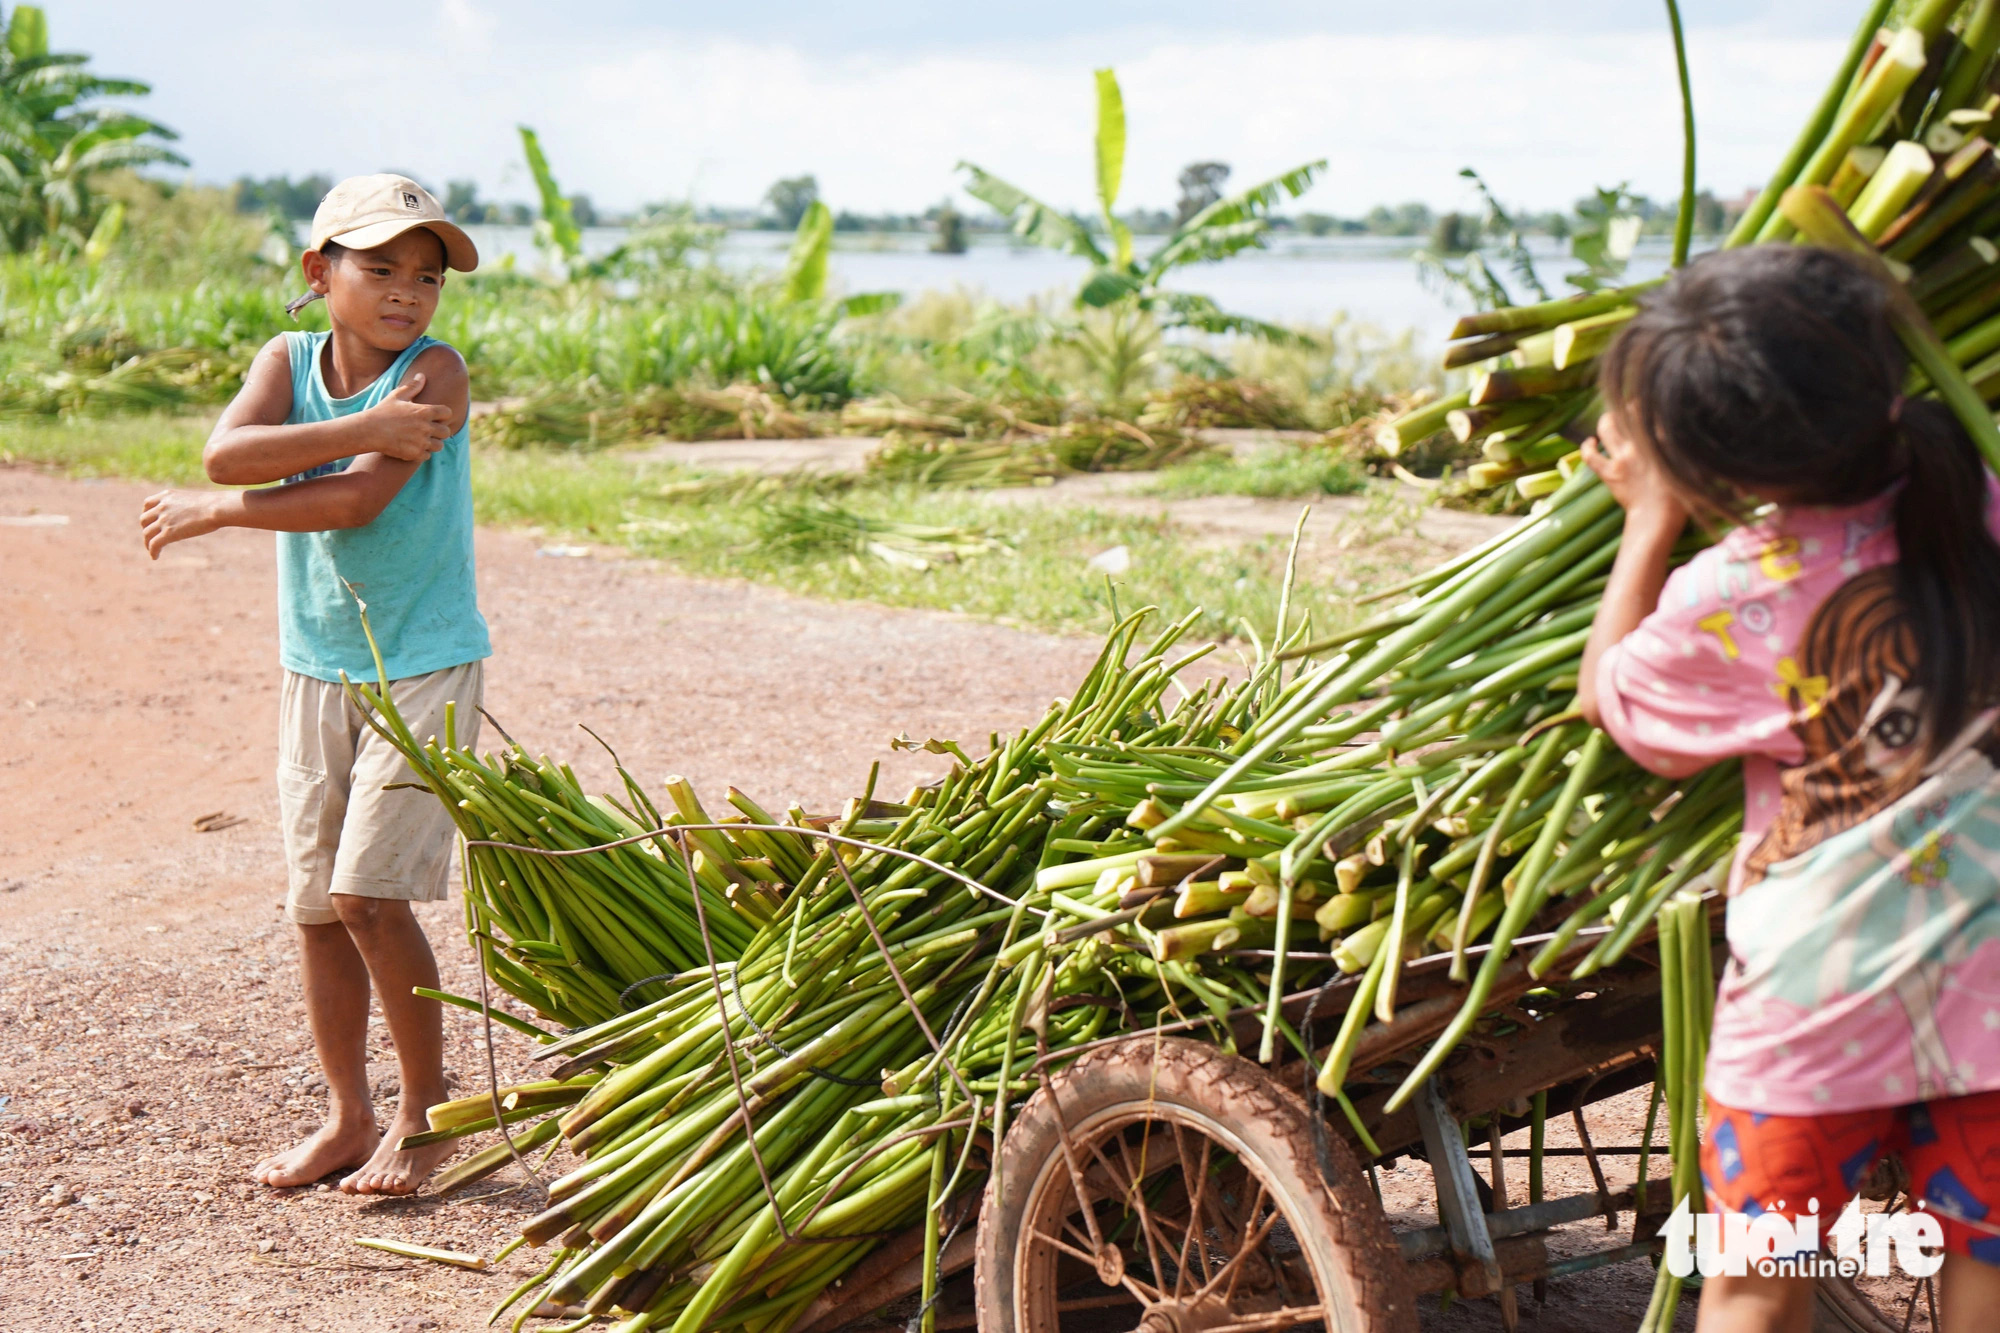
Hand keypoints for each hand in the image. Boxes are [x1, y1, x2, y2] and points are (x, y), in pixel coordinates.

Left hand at [140, 489, 227, 558]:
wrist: (217, 508)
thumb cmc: (214, 504)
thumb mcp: (193, 500)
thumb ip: (184, 506)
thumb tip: (189, 515)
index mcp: (167, 495)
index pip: (147, 504)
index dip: (147, 515)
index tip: (151, 522)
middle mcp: (162, 506)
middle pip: (144, 520)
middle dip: (146, 529)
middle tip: (152, 537)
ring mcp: (164, 519)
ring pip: (147, 533)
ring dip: (148, 543)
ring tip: (152, 549)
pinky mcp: (169, 533)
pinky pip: (154, 544)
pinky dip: (152, 551)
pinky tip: (155, 557)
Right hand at [354, 372, 452, 461]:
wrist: (368, 431)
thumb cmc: (382, 411)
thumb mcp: (397, 396)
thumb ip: (412, 386)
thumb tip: (422, 375)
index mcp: (424, 411)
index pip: (447, 413)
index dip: (443, 415)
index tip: (435, 417)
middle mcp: (426, 427)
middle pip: (446, 432)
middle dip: (439, 431)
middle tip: (429, 430)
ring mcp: (421, 441)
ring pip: (439, 445)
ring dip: (432, 443)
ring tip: (421, 439)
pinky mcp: (415, 454)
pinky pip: (427, 455)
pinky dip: (421, 453)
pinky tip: (413, 447)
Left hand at [1583, 410, 1687, 533]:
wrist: (1660, 518)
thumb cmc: (1681, 494)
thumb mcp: (1693, 464)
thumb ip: (1685, 443)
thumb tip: (1688, 428)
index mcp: (1664, 438)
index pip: (1652, 409)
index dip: (1650, 403)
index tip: (1650, 403)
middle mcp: (1641, 443)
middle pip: (1628, 411)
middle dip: (1628, 407)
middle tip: (1630, 409)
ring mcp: (1623, 457)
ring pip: (1606, 426)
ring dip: (1606, 421)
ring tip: (1609, 421)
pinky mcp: (1609, 473)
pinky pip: (1590, 455)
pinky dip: (1587, 446)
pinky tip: (1591, 442)